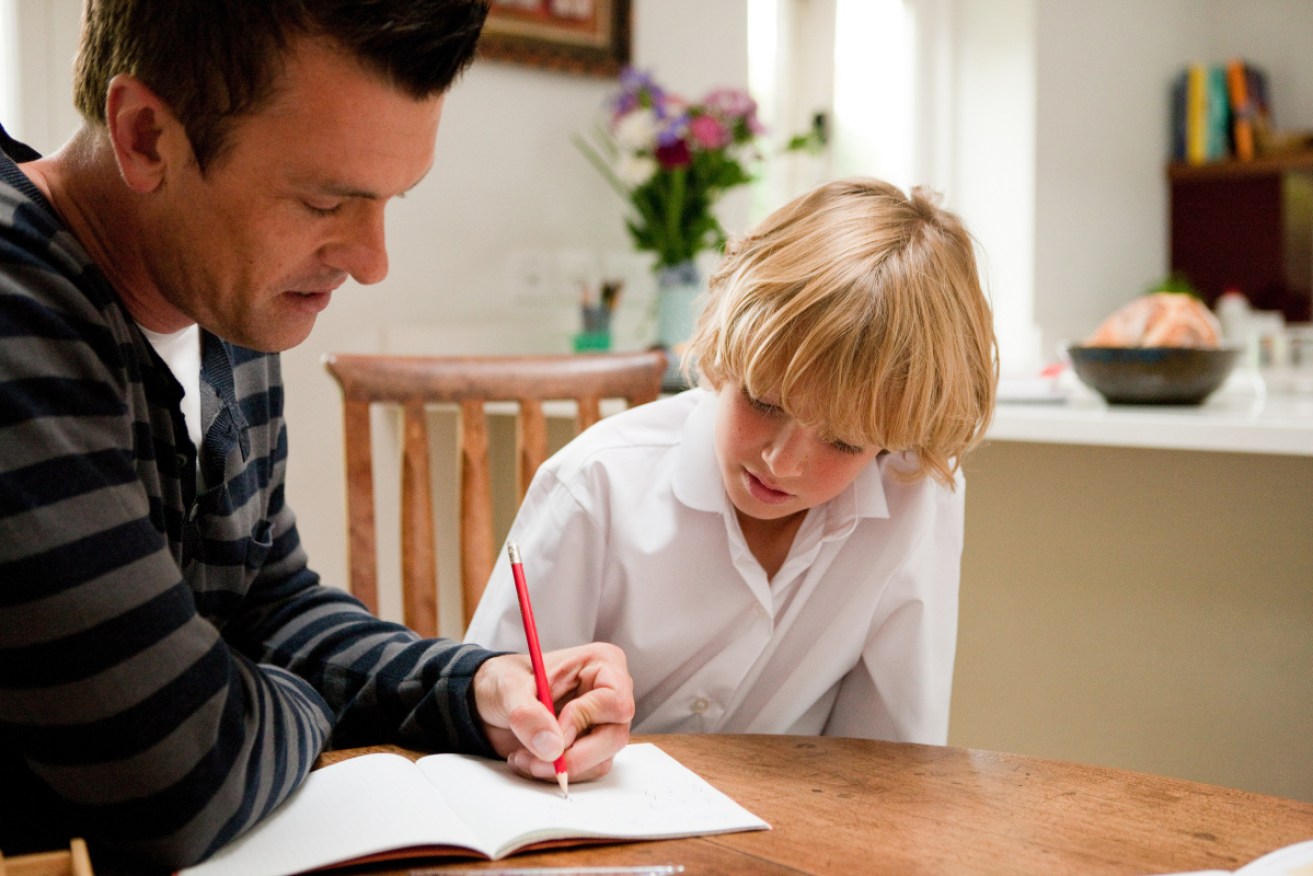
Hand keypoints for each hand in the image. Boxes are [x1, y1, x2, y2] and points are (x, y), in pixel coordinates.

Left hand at [473, 642, 633, 782]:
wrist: (487, 701)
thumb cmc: (503, 680)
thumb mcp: (508, 688)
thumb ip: (528, 713)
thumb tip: (552, 746)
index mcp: (602, 665)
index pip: (615, 702)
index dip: (584, 720)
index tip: (551, 730)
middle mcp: (609, 695)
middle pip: (615, 737)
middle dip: (573, 755)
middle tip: (536, 759)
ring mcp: (602, 724)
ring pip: (601, 760)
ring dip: (561, 767)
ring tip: (524, 756)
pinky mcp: (589, 747)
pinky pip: (586, 771)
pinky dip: (557, 773)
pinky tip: (531, 759)